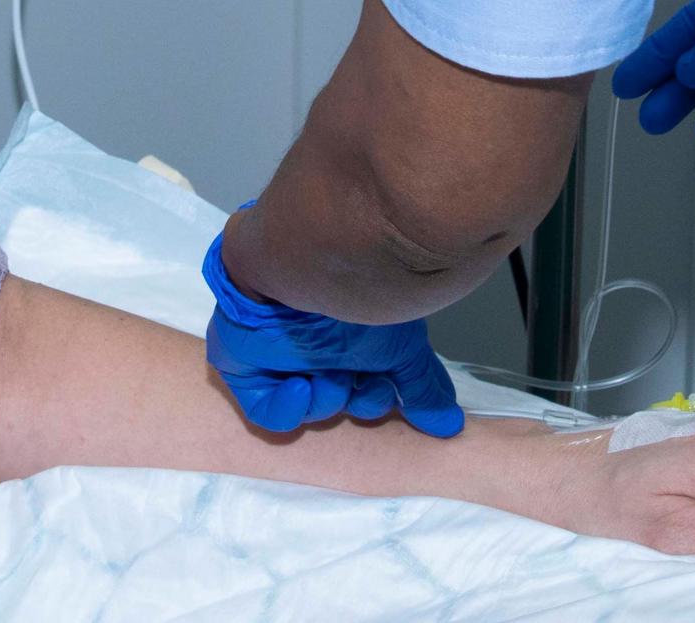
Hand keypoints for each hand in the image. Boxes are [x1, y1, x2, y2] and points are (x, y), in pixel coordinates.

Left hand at [201, 227, 466, 437]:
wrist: (304, 266)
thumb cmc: (356, 299)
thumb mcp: (400, 346)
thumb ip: (422, 387)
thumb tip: (450, 427)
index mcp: (353, 341)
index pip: (365, 390)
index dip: (376, 399)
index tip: (384, 389)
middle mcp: (318, 349)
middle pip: (339, 401)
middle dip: (353, 400)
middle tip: (358, 384)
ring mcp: (280, 358)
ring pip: (306, 407)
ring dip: (325, 397)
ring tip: (328, 370)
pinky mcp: (244, 368)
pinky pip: (266, 412)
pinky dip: (288, 407)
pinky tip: (300, 385)